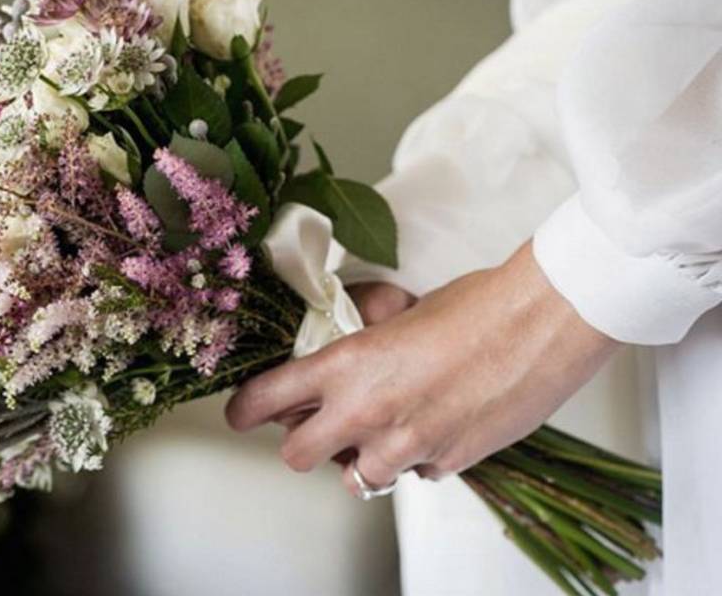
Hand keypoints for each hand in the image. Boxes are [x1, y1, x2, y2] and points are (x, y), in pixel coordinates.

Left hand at [225, 241, 618, 495]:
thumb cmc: (477, 306)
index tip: (241, 413)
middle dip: (301, 442)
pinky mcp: (445, 464)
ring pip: (356, 477)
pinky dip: (415, 457)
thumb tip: (352, 322)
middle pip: (296, 456)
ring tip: (391, 423)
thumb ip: (364, 328)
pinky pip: (412, 474)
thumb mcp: (401, 308)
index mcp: (347, 365)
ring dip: (364, 456)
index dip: (245, 410)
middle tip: (317, 425)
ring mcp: (406, 446)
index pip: (267, 399)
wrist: (541, 322)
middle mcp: (366, 413)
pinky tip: (436, 423)